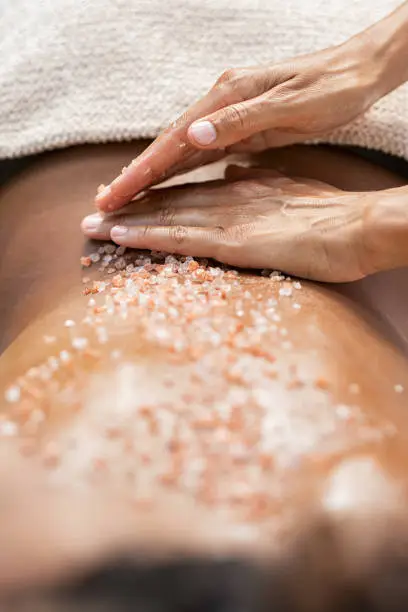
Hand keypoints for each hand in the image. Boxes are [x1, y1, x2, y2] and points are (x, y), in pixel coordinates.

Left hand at [83, 166, 380, 282]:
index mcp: (243, 187)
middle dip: (130, 207)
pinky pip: (182, 238)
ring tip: (92, 225)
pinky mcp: (234, 242)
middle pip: (170, 201)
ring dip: (127, 221)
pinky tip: (122, 237)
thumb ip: (259, 184)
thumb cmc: (331, 217)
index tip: (128, 202)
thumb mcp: (290, 192)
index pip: (190, 191)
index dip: (156, 197)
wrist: (358, 228)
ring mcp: (229, 218)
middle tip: (94, 211)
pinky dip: (149, 236)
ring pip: (167, 217)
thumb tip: (235, 174)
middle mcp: (228, 197)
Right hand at [95, 36, 379, 212]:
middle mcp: (220, 105)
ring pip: (180, 151)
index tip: (115, 194)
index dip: (142, 171)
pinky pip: (202, 154)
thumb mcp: (288, 105)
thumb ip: (240, 121)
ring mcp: (229, 116)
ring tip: (126, 198)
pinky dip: (179, 172)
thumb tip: (193, 135)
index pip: (173, 140)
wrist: (356, 73)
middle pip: (168, 145)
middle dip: (136, 177)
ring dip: (152, 176)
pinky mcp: (241, 127)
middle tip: (105, 203)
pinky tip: (167, 185)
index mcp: (226, 97)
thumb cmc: (328, 88)